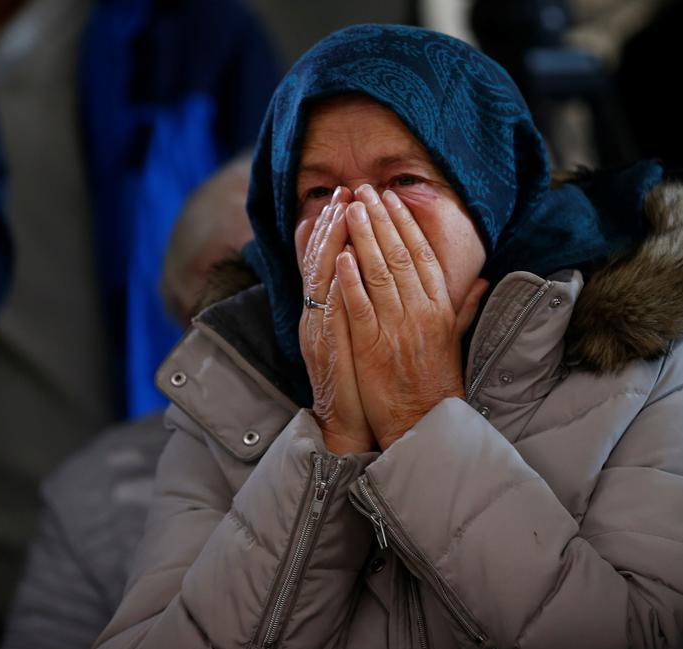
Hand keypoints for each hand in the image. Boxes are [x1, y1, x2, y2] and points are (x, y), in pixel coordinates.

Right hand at [296, 187, 375, 455]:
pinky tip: (344, 260)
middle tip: (344, 191)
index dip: (333, 226)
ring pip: (321, 278)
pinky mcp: (329, 349)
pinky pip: (332, 311)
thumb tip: (366, 270)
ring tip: (342, 210)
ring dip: (331, 242)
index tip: (346, 196)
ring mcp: (319, 331)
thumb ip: (359, 303)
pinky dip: (337, 285)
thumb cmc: (358, 380)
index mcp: (323, 311)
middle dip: (332, 223)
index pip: (325, 260)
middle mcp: (315, 316)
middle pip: (319, 261)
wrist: (346, 424)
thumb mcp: (356, 335)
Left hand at [336, 184, 488, 449]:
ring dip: (363, 238)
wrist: (424, 423)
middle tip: (364, 191)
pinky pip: (360, 307)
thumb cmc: (437, 383)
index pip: (421, 255)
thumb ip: (464, 306)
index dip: (405, 224)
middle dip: (379, 219)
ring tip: (349, 209)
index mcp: (440, 308)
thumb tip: (482, 279)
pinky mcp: (373, 347)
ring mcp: (396, 329)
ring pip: (379, 273)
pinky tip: (341, 256)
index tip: (391, 199)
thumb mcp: (455, 339)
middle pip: (399, 255)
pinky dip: (350, 280)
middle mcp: (420, 312)